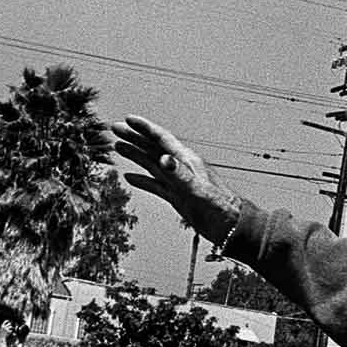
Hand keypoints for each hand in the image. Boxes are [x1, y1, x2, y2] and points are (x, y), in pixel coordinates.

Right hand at [109, 115, 240, 236]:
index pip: (162, 139)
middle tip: (115, 128)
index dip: (145, 128)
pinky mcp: (177, 197)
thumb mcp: (196, 189)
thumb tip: (163, 159)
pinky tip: (130, 177)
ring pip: (151, 164)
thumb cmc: (220, 208)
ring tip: (118, 146)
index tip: (128, 119)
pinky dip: (142, 180)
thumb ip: (179, 174)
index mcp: (186, 161)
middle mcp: (180, 168)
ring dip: (135, 154)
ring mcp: (178, 182)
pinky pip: (155, 185)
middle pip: (153, 147)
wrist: (231, 227)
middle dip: (134, 137)